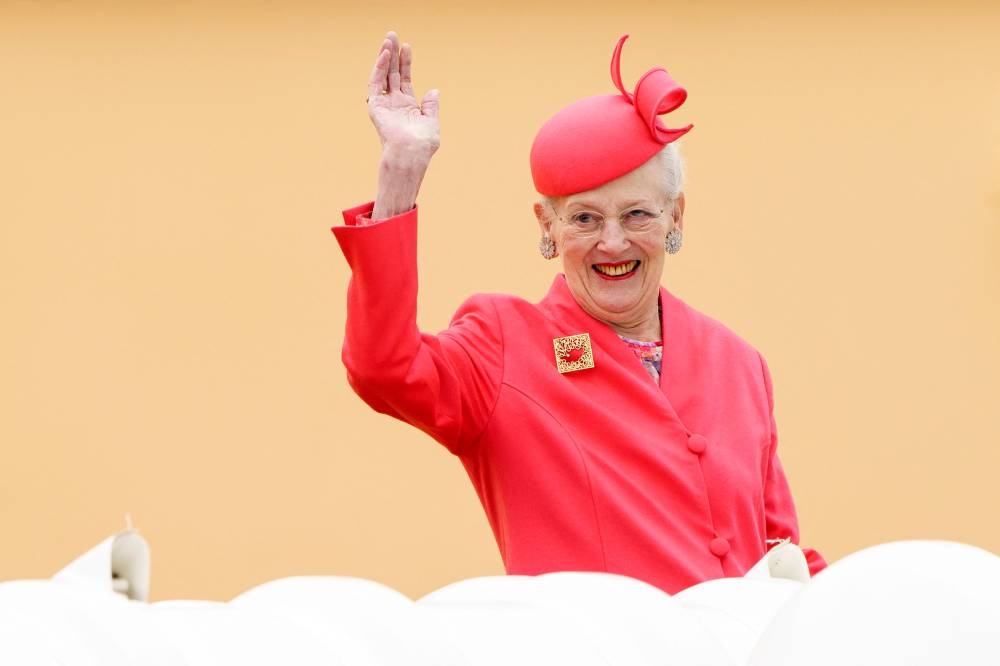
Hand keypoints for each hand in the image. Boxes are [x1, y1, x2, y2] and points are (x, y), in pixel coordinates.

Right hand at [367, 31, 439, 159]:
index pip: (405, 79)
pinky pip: (375, 83)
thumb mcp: (431, 121)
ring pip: (382, 75)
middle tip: (393, 35)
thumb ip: (431, 106)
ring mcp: (384, 104)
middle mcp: (394, 103)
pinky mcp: (375, 106)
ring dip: (384, 57)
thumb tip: (434, 91)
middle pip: (392, 73)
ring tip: (388, 39)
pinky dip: (379, 68)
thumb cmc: (423, 143)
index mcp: (407, 106)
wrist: (412, 152)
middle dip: (393, 55)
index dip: (406, 63)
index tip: (407, 47)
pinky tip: (385, 55)